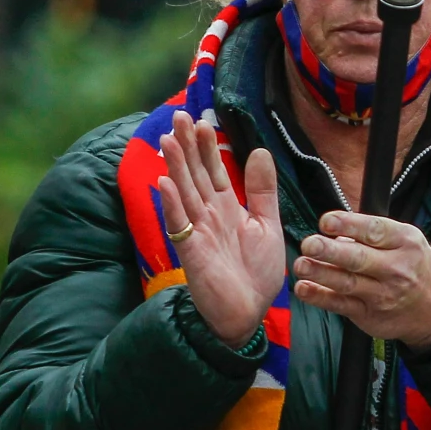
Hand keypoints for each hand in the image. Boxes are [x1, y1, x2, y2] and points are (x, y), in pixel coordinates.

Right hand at [157, 111, 286, 345]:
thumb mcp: (267, 224)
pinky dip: (171, 205)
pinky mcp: (191, 252)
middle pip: (195, 175)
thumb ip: (263, 190)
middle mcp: (208, 215)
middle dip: (187, 147)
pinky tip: (163, 184)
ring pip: (184, 193)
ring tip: (167, 140)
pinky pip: (179, 225)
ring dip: (174, 167)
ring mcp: (197, 232)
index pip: (214, 170)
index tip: (200, 120)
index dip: (206, 146)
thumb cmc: (255, 273)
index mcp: (227, 208)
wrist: (248, 313)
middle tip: (178, 116)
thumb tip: (259, 150)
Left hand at [293, 211, 430, 350]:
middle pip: (359, 258)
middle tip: (310, 243)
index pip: (374, 230)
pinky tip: (304, 289)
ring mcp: (383, 294)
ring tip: (301, 265)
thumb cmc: (416, 268)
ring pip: (347, 283)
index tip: (326, 221)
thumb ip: (373, 234)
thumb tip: (334, 230)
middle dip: (332, 251)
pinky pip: (341, 305)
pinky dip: (321, 297)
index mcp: (405, 242)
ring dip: (321, 273)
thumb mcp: (407, 241)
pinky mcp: (369, 315)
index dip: (348, 224)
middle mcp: (396, 268)